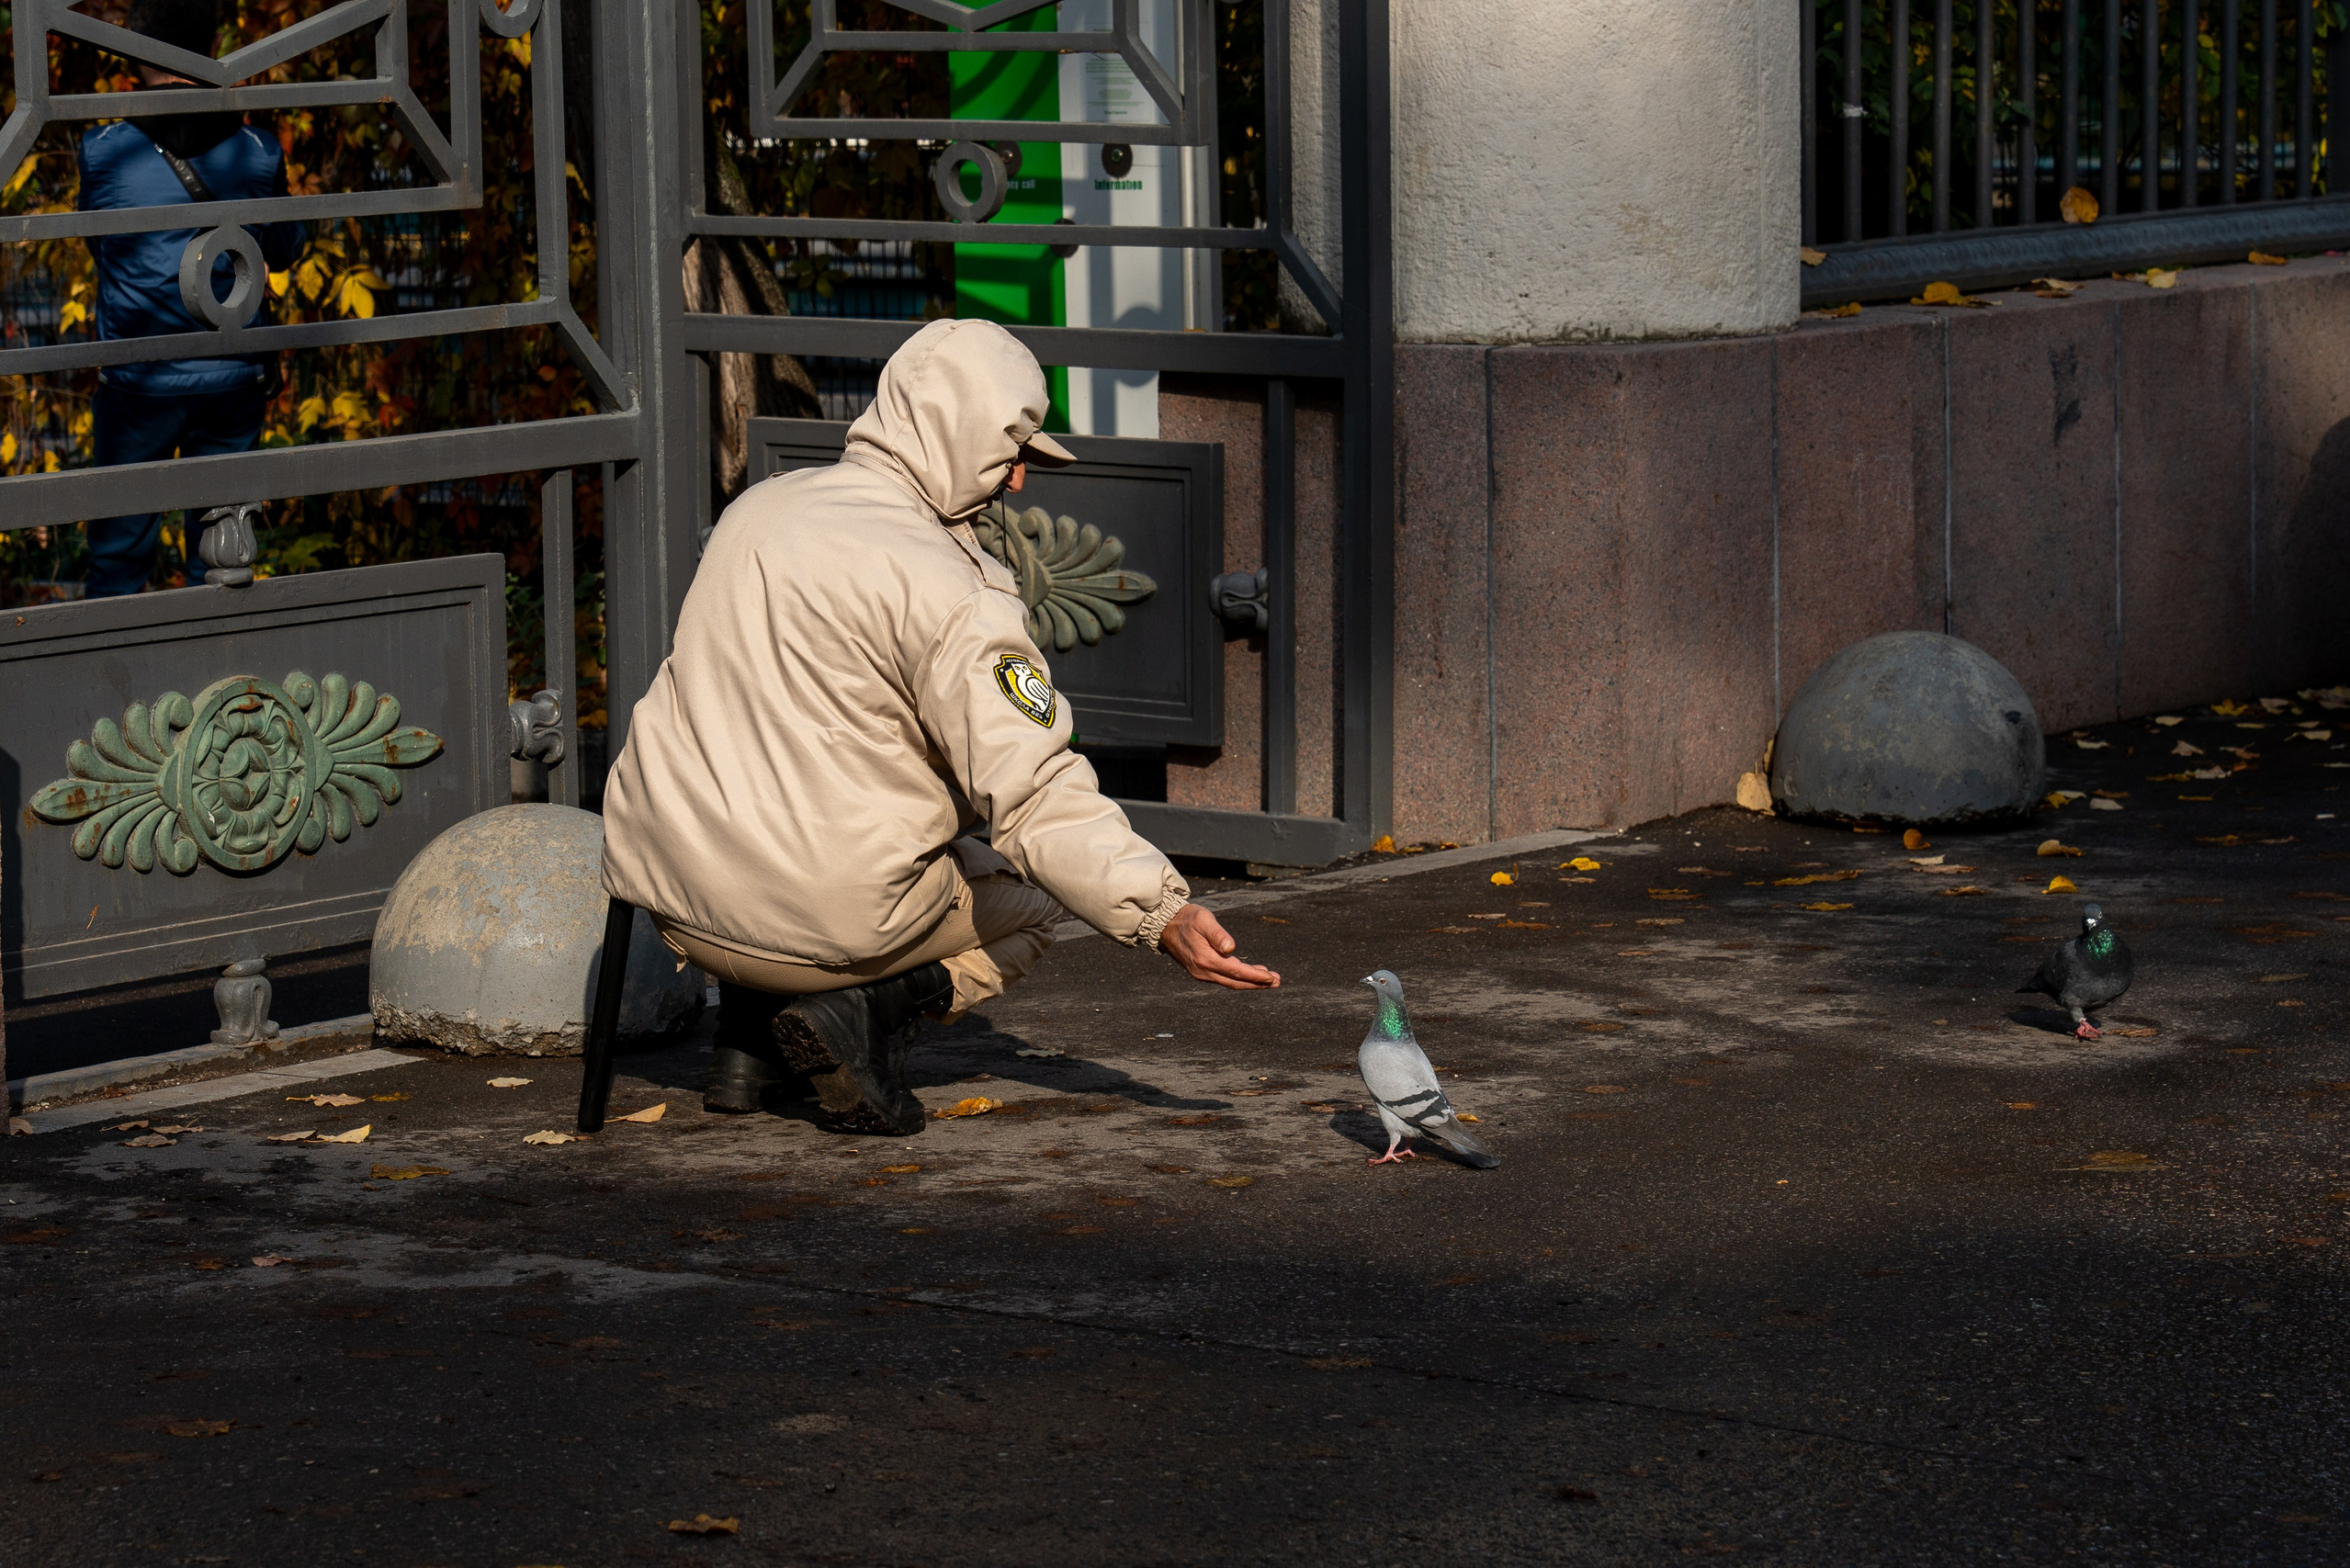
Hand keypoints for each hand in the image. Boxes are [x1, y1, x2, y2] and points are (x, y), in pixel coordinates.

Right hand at [1157, 903, 1280, 989]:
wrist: (1165, 925)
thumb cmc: (1186, 919)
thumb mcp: (1203, 920)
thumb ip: (1218, 934)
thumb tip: (1231, 948)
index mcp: (1206, 959)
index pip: (1237, 972)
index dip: (1256, 976)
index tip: (1271, 977)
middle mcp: (1203, 971)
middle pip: (1236, 982)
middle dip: (1258, 983)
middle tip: (1277, 982)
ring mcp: (1201, 973)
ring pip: (1230, 983)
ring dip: (1250, 982)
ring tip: (1269, 980)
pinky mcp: (1200, 972)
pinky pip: (1223, 979)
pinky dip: (1238, 978)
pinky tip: (1249, 973)